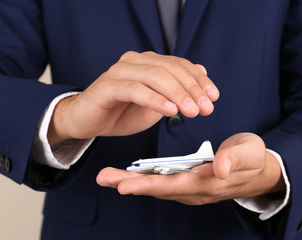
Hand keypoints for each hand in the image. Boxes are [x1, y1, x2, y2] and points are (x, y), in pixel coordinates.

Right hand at [47, 51, 218, 145]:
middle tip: (206, 108)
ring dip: (178, 94)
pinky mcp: (108, 86)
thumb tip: (201, 72)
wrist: (88, 121)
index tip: (214, 96)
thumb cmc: (121, 112)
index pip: (179, 65)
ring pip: (155, 76)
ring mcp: (120, 71)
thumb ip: (175, 90)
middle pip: (170, 68)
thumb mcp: (156, 104)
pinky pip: (135, 90)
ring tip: (193, 111)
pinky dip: (156, 100)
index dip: (199, 79)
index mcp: (147, 63)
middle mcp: (134, 62)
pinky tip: (170, 111)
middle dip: (192, 88)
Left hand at [96, 133, 285, 204]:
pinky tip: (129, 174)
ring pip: (157, 186)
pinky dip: (144, 178)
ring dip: (132, 181)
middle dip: (130, 184)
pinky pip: (162, 181)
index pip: (174, 185)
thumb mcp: (249, 154)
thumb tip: (220, 168)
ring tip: (108, 176)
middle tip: (104, 178)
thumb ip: (235, 159)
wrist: (258, 170)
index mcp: (208, 182)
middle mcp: (195, 190)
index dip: (150, 185)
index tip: (125, 185)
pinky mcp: (188, 181)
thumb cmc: (253, 159)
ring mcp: (190, 187)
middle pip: (159, 188)